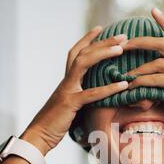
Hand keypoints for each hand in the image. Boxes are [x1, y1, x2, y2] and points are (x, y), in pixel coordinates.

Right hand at [20, 28, 128, 154]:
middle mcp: (66, 81)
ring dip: (103, 54)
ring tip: (121, 49)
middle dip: (103, 41)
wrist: (39, 136)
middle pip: (83, 53)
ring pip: (83, 63)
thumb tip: (93, 96)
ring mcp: (67, 90)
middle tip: (122, 35)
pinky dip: (108, 89)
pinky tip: (124, 85)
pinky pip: (91, 93)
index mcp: (66, 80)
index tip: (100, 28)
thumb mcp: (69, 106)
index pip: (76, 52)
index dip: (87, 39)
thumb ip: (79, 96)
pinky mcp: (70, 104)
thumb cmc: (55, 123)